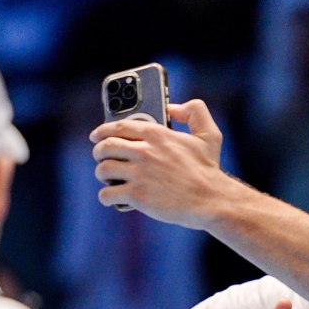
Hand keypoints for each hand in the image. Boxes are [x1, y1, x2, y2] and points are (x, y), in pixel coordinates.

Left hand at [90, 99, 245, 226]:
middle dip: (99, 152)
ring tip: (107, 179)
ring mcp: (139, 174)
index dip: (103, 130)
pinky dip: (106, 196)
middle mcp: (144, 151)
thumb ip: (194, 111)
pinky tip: (111, 198)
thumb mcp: (209, 134)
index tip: (96, 135)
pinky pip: (108, 194)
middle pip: (106, 146)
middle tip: (101, 158)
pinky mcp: (137, 196)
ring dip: (102, 174)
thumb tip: (173, 107)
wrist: (211, 200)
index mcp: (157, 134)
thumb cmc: (209, 170)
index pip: (119, 126)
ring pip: (103, 169)